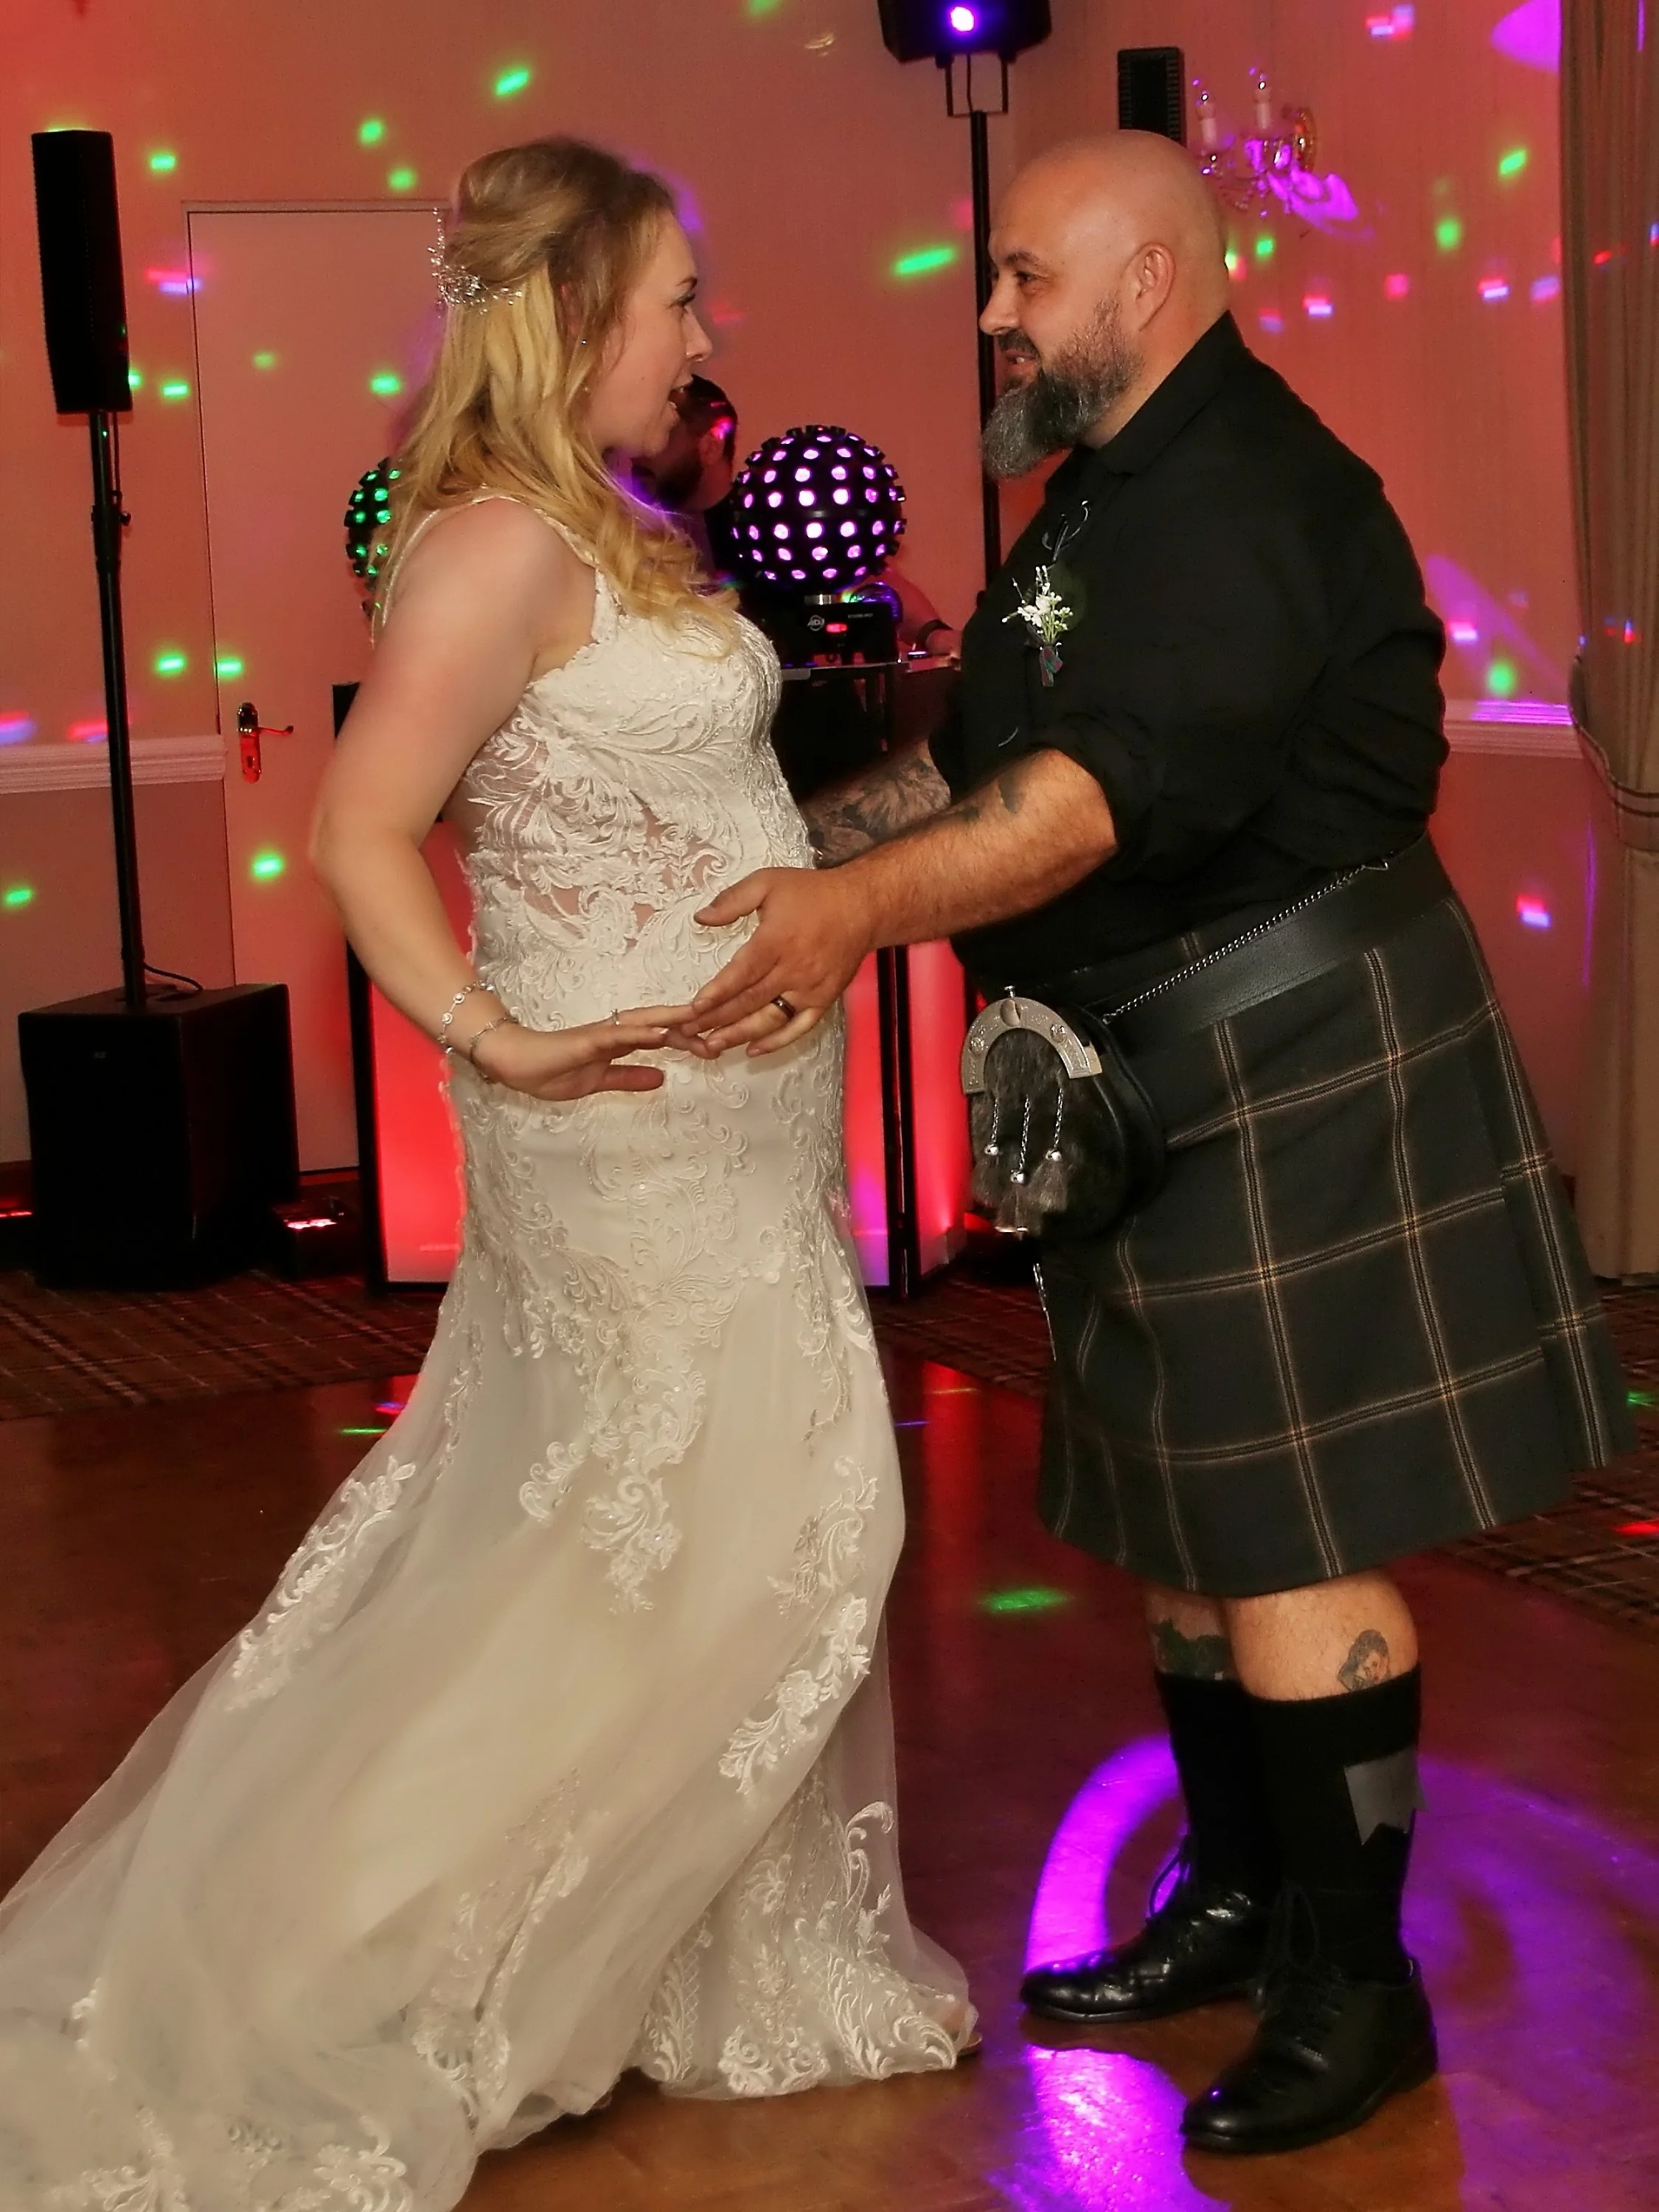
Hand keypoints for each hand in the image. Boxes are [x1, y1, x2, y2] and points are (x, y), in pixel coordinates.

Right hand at [467, 1005, 695, 1099]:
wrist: (513, 1064)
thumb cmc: (551, 1069)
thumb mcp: (600, 1082)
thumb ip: (630, 1078)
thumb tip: (663, 1078)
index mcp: (619, 1042)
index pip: (661, 1037)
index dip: (688, 1039)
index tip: (715, 1047)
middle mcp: (614, 1031)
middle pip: (659, 1024)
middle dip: (690, 1026)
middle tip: (723, 1031)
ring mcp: (600, 1033)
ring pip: (643, 1023)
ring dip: (671, 1021)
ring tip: (700, 1020)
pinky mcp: (585, 1041)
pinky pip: (616, 1035)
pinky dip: (639, 1033)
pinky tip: (659, 1034)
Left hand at [691, 869, 874, 1054]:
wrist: (863, 907)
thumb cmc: (813, 892)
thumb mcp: (768, 883)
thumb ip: (732, 900)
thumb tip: (701, 917)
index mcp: (777, 941)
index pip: (741, 974)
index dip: (716, 993)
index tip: (693, 1008)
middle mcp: (793, 970)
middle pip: (749, 1001)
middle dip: (716, 1018)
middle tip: (688, 1032)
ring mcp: (810, 989)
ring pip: (770, 1019)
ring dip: (739, 1035)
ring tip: (712, 1045)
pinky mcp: (824, 999)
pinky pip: (799, 1027)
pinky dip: (777, 1042)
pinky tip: (754, 1049)